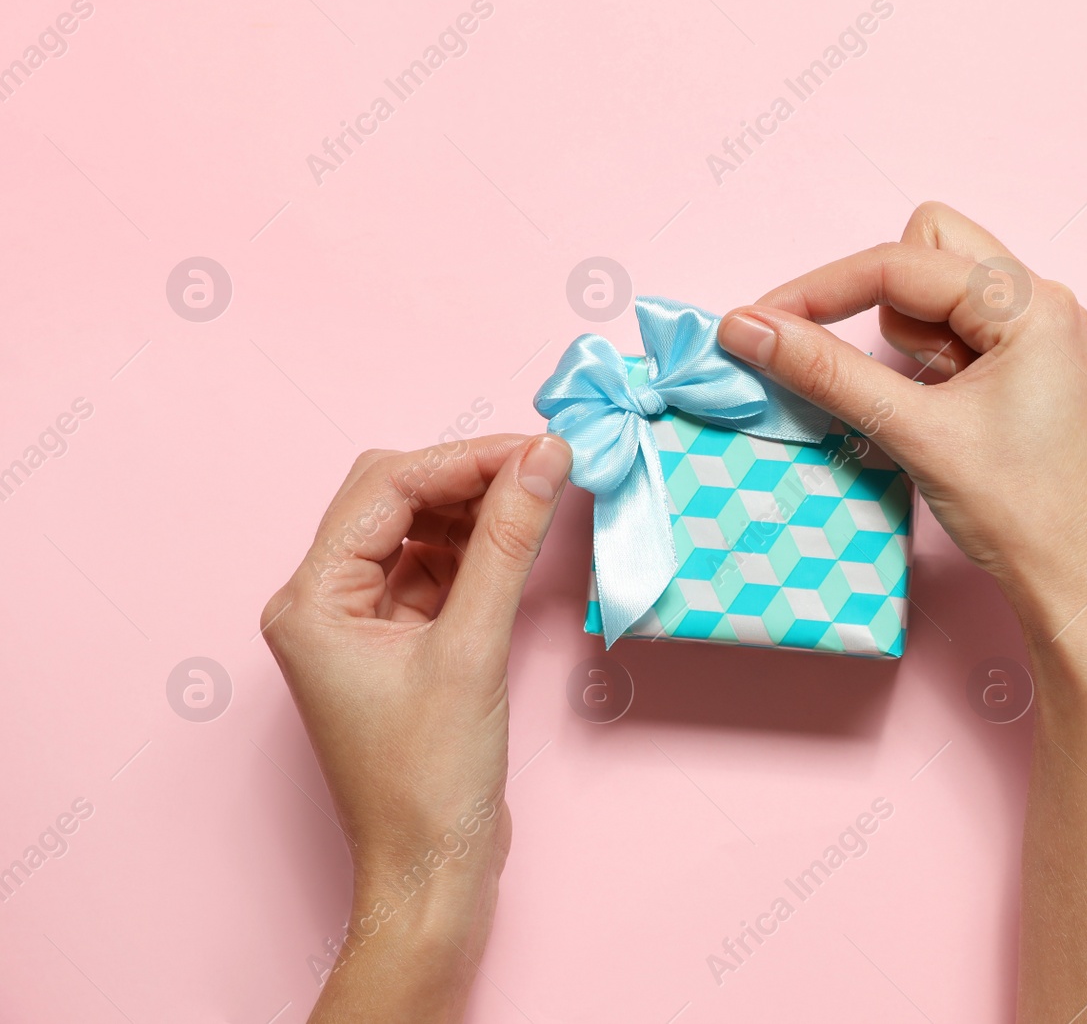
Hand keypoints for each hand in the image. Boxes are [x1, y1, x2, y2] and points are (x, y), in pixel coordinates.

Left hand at [260, 433, 570, 1022]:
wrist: (431, 871)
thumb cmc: (430, 780)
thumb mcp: (472, 649)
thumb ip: (507, 545)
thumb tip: (542, 459)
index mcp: (312, 601)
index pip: (385, 489)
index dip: (464, 459)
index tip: (537, 447)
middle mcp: (323, 604)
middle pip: (394, 500)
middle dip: (467, 477)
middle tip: (542, 466)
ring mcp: (359, 624)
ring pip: (417, 530)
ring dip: (476, 510)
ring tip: (540, 498)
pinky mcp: (398, 644)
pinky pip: (436, 571)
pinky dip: (478, 551)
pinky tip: (519, 542)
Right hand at [716, 202, 1086, 650]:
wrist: (1082, 588)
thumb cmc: (1023, 514)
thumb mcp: (915, 433)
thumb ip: (826, 371)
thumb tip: (748, 328)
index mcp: (1031, 304)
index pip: (900, 263)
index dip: (820, 290)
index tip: (759, 323)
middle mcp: (1043, 304)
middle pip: (927, 252)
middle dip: (879, 302)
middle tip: (876, 373)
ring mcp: (1039, 337)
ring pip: (937, 296)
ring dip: (907, 343)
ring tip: (926, 413)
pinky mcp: (1028, 371)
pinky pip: (956, 337)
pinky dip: (925, 367)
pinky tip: (937, 420)